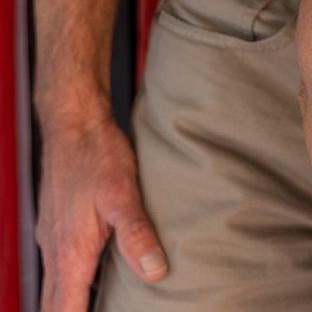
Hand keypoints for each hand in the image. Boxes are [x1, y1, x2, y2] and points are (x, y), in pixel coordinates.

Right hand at [36, 111, 166, 310]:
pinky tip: (92, 277)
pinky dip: (71, 283)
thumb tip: (155, 272)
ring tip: (96, 307)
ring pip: (54, 288)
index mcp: (71, 254)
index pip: (66, 311)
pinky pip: (58, 268)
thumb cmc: (97, 153)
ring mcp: (52, 239)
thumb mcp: (122, 193)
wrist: (73, 122)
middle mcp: (56, 253)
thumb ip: (136, 234)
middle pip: (54, 305)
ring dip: (70, 303)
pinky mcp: (56, 226)